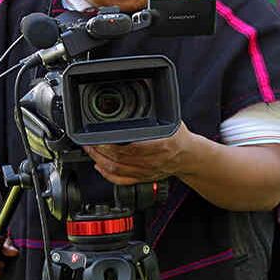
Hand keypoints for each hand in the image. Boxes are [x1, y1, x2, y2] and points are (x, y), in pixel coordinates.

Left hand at [85, 121, 200, 184]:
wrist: (189, 156)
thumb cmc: (180, 138)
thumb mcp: (172, 122)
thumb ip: (155, 116)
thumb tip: (142, 99)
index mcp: (161, 145)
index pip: (130, 147)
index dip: (111, 144)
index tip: (99, 137)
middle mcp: (152, 161)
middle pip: (119, 158)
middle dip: (100, 150)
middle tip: (90, 141)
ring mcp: (146, 171)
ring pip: (116, 170)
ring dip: (100, 160)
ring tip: (91, 151)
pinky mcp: (142, 178)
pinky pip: (121, 180)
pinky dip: (107, 174)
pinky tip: (100, 166)